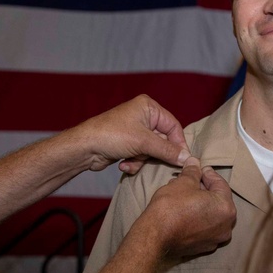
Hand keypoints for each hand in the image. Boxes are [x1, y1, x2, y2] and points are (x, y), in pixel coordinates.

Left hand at [73, 95, 189, 173]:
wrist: (85, 148)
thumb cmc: (113, 136)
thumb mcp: (144, 142)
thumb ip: (168, 150)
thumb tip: (187, 159)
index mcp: (149, 107)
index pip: (173, 126)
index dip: (178, 144)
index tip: (183, 160)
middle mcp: (143, 116)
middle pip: (163, 140)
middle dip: (155, 154)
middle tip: (152, 162)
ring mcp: (135, 130)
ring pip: (152, 150)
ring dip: (142, 160)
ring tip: (130, 161)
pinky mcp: (128, 143)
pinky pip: (141, 155)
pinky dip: (134, 162)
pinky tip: (123, 164)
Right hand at [140, 157, 235, 257]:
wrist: (155, 237)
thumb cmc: (171, 207)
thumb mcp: (183, 183)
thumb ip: (193, 172)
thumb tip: (195, 163)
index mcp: (226, 208)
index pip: (221, 184)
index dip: (208, 174)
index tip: (199, 168)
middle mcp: (226, 226)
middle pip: (217, 200)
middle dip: (203, 189)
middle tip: (189, 180)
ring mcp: (215, 239)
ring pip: (211, 214)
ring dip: (199, 203)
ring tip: (183, 194)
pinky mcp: (203, 247)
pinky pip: (204, 227)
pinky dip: (197, 217)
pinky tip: (184, 210)